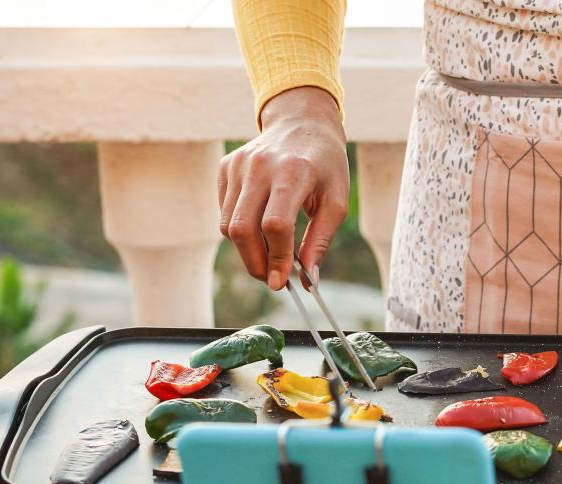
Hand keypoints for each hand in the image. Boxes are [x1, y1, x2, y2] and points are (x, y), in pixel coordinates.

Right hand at [218, 87, 349, 289]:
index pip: (275, 225)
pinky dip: (240, 230)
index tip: (283, 282)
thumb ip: (320, 241)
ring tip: (269, 257)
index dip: (278, 259)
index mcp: (293, 172)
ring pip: (228, 224)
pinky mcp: (225, 167)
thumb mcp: (336, 202)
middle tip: (272, 279)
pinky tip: (260, 228)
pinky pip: (225, 211)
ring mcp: (238, 165)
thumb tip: (309, 281)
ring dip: (246, 251)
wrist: (302, 123)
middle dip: (256, 263)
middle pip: (243, 229)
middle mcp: (259, 166)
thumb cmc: (325, 166)